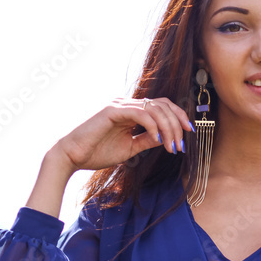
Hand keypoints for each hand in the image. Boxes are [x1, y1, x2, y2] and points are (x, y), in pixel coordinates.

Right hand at [52, 97, 195, 171]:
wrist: (73, 156)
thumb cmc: (97, 152)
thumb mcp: (130, 148)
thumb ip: (148, 140)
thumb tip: (167, 138)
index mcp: (132, 111)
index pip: (162, 106)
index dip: (178, 117)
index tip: (188, 133)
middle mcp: (127, 104)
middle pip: (163, 105)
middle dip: (177, 125)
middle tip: (181, 145)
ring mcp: (120, 105)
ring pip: (155, 109)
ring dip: (168, 128)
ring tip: (171, 146)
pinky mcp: (113, 110)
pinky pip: (141, 114)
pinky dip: (152, 126)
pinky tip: (157, 140)